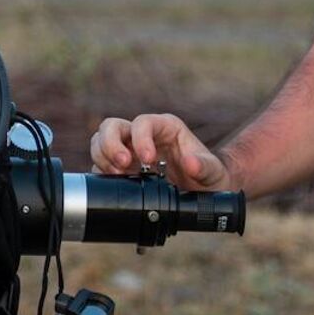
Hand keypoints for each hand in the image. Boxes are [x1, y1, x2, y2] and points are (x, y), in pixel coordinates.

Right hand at [89, 113, 232, 191]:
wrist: (205, 191)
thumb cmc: (209, 176)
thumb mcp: (212, 171)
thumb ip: (204, 166)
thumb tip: (190, 163)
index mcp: (165, 128)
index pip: (143, 123)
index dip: (140, 139)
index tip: (147, 160)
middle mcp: (143, 136)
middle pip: (112, 126)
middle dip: (111, 145)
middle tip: (122, 166)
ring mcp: (129, 151)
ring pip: (100, 141)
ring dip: (103, 158)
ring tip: (117, 176)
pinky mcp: (122, 168)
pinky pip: (101, 165)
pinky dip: (102, 174)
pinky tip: (116, 185)